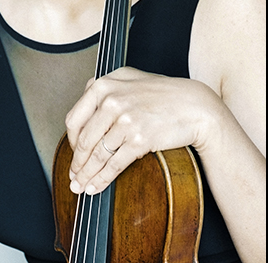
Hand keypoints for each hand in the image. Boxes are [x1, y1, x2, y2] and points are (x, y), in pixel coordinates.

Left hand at [63, 66, 228, 194]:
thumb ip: (107, 90)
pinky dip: (102, 179)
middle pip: (84, 140)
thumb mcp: (133, 80)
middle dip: (77, 163)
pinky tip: (97, 187)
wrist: (198, 107)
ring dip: (86, 175)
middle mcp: (112, 99)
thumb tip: (83, 115)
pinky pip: (114, 164)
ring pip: (97, 154)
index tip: (73, 153)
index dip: (70, 142)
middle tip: (73, 177)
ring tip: (81, 186)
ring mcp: (126, 119)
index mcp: (106, 84)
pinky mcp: (139, 138)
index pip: (75, 118)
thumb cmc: (168, 95)